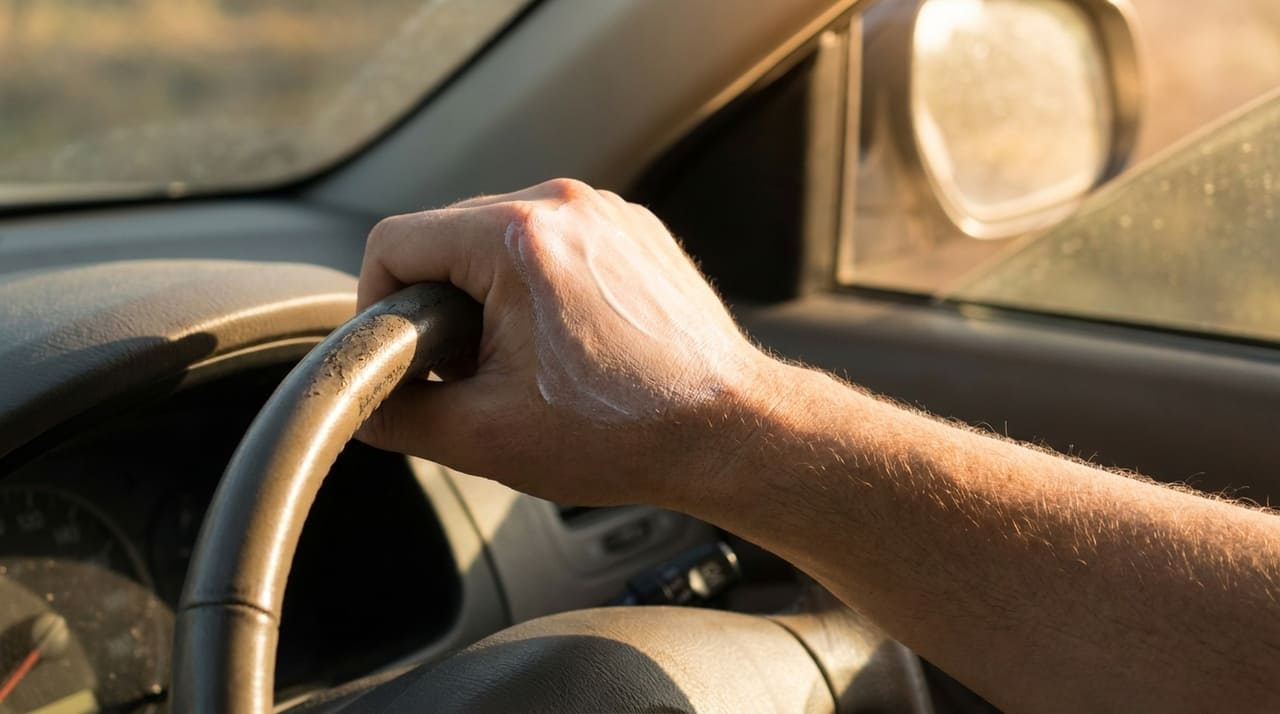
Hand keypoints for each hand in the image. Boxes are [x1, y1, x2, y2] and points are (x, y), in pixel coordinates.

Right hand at [356, 178, 774, 506]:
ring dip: (489, 294)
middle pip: (447, 235)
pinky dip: (541, 284)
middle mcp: (563, 203)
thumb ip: (398, 414)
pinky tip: (566, 342)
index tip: (404, 356)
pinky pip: (556, 241)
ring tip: (523, 360)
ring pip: (500, 236)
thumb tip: (364, 403)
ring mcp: (606, 211)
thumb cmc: (622, 433)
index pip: (393, 243)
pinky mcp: (634, 229)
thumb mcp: (483, 438)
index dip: (376, 304)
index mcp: (517, 237)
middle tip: (468, 371)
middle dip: (439, 305)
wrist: (730, 431)